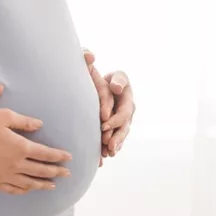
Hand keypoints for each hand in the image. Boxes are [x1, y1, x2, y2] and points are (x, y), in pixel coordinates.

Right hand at [0, 109, 72, 194]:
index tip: (68, 157)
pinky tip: (28, 189)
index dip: (59, 156)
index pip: (46, 154)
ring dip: (43, 185)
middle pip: (41, 171)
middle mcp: (15, 164)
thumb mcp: (3, 116)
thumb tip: (40, 125)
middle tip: (67, 173)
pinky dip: (24, 190)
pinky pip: (12, 189)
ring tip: (52, 186)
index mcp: (20, 147)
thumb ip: (24, 121)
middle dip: (56, 172)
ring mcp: (4, 175)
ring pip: (29, 183)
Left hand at [84, 50, 134, 164]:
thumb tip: (92, 59)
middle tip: (107, 143)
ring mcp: (124, 116)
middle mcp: (128, 105)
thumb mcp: (89, 62)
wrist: (92, 82)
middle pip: (126, 122)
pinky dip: (112, 147)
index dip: (115, 116)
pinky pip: (116, 138)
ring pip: (122, 132)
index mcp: (126, 91)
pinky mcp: (117, 125)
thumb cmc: (90, 69)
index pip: (124, 106)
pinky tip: (104, 157)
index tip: (103, 123)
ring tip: (109, 153)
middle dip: (117, 134)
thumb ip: (87, 58)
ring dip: (116, 143)